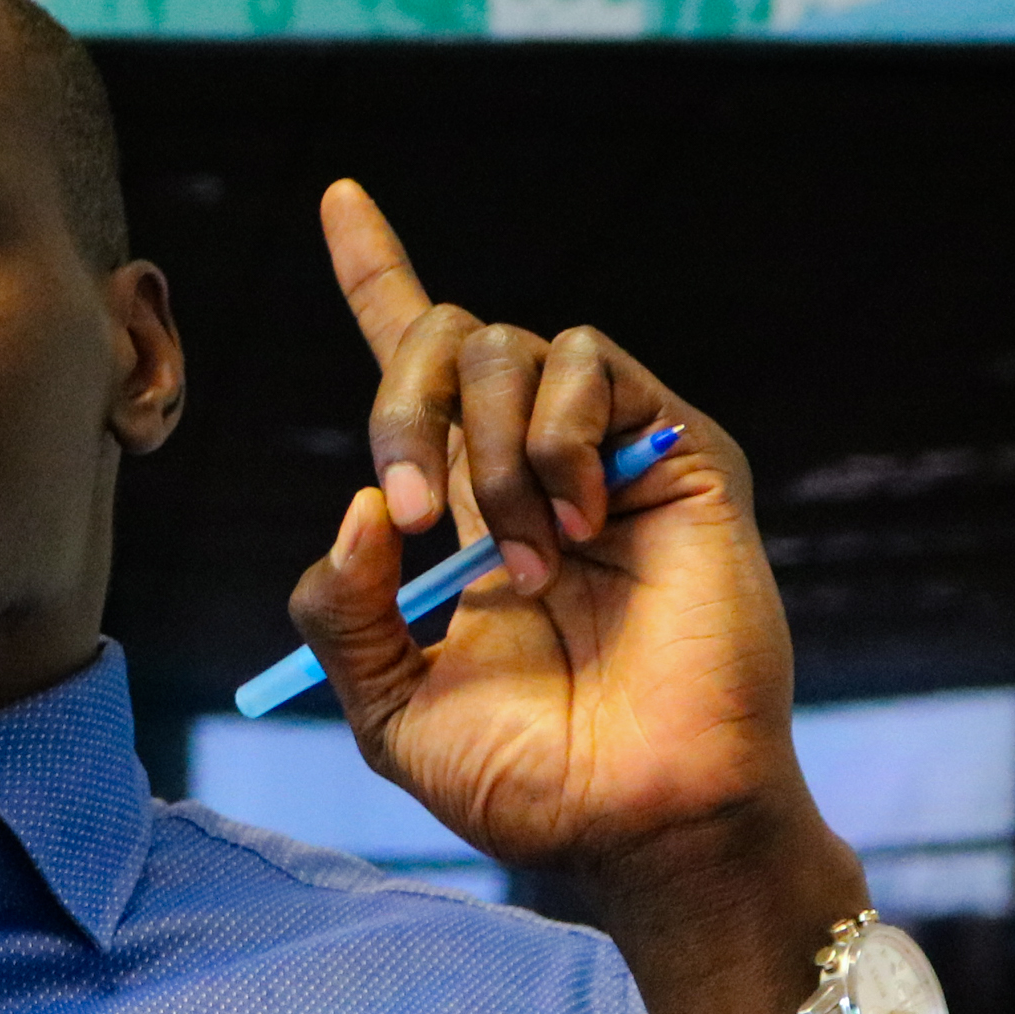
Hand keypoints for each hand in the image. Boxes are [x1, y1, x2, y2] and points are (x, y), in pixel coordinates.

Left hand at [285, 180, 865, 1013]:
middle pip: (442, 334)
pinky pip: (588, 365)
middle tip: (411, 515)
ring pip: (507, 343)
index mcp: (461, 512)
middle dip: (398, 404)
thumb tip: (361, 505)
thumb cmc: (528, 780)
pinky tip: (575, 533)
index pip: (412, 368)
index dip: (377, 274)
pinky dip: (551, 443)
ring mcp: (605, 453)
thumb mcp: (387, 707)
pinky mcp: (675, 450)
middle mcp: (530, 465)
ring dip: (488, 455)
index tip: (338, 197)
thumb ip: (343, 608)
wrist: (639, 816)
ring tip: (528, 569)